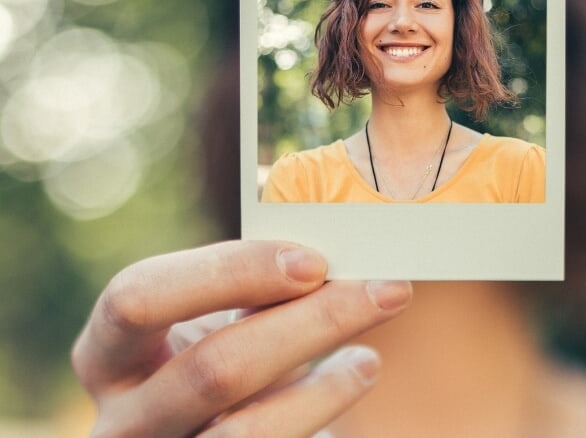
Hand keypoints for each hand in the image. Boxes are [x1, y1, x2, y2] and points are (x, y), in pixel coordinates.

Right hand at [72, 240, 411, 436]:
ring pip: (248, 431)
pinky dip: (321, 413)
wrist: (218, 431)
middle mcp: (120, 419)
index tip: (315, 261)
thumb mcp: (216, 322)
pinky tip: (356, 376)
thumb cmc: (219, 360)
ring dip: (328, 387)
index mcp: (107, 352)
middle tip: (387, 290)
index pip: (139, 297)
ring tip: (371, 357)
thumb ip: (251, 289)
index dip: (229, 273)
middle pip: (213, 367)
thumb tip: (334, 257)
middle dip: (313, 322)